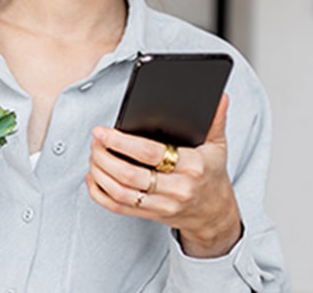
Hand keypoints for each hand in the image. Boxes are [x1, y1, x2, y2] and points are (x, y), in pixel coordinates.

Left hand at [85, 94, 242, 257]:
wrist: (216, 212)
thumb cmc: (211, 174)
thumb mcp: (217, 146)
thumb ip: (215, 121)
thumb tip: (219, 97)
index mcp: (192, 166)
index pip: (150, 153)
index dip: (121, 142)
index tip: (102, 131)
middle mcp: (178, 188)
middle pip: (130, 174)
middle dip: (105, 156)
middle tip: (95, 142)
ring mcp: (164, 204)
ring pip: (121, 192)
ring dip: (100, 173)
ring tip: (94, 156)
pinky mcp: (152, 215)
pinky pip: (118, 207)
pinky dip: (100, 194)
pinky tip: (94, 179)